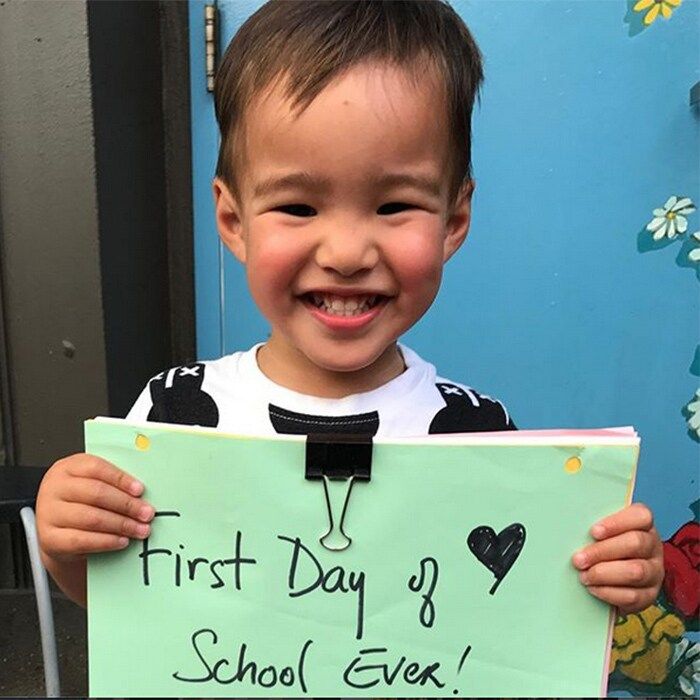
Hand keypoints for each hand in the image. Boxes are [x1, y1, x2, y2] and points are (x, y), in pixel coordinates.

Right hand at [37, 453, 154, 563]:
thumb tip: (142, 493)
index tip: (140, 490)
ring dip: (122, 525)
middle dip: (127, 505)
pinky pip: (82, 540)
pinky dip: (107, 541)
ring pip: (91, 518)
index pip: (96, 468)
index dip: (121, 479)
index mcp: (68, 468)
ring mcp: (49, 513)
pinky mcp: (50, 538)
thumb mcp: (92, 484)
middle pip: (96, 493)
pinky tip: (122, 541)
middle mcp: (54, 488)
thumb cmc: (81, 503)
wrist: (57, 531)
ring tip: (140, 529)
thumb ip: (112, 483)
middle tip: (147, 513)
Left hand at [572, 503, 663, 613]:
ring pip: (636, 571)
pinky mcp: (650, 595)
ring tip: (583, 576)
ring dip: (604, 574)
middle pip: (636, 543)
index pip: (641, 516)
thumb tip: (568, 522)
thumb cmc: (601, 546)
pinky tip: (592, 589)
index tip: (593, 532)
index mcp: (643, 525)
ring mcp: (654, 571)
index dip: (617, 523)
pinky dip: (609, 593)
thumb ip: (593, 526)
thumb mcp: (600, 532)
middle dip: (602, 551)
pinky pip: (633, 596)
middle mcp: (653, 546)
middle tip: (578, 559)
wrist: (612, 579)